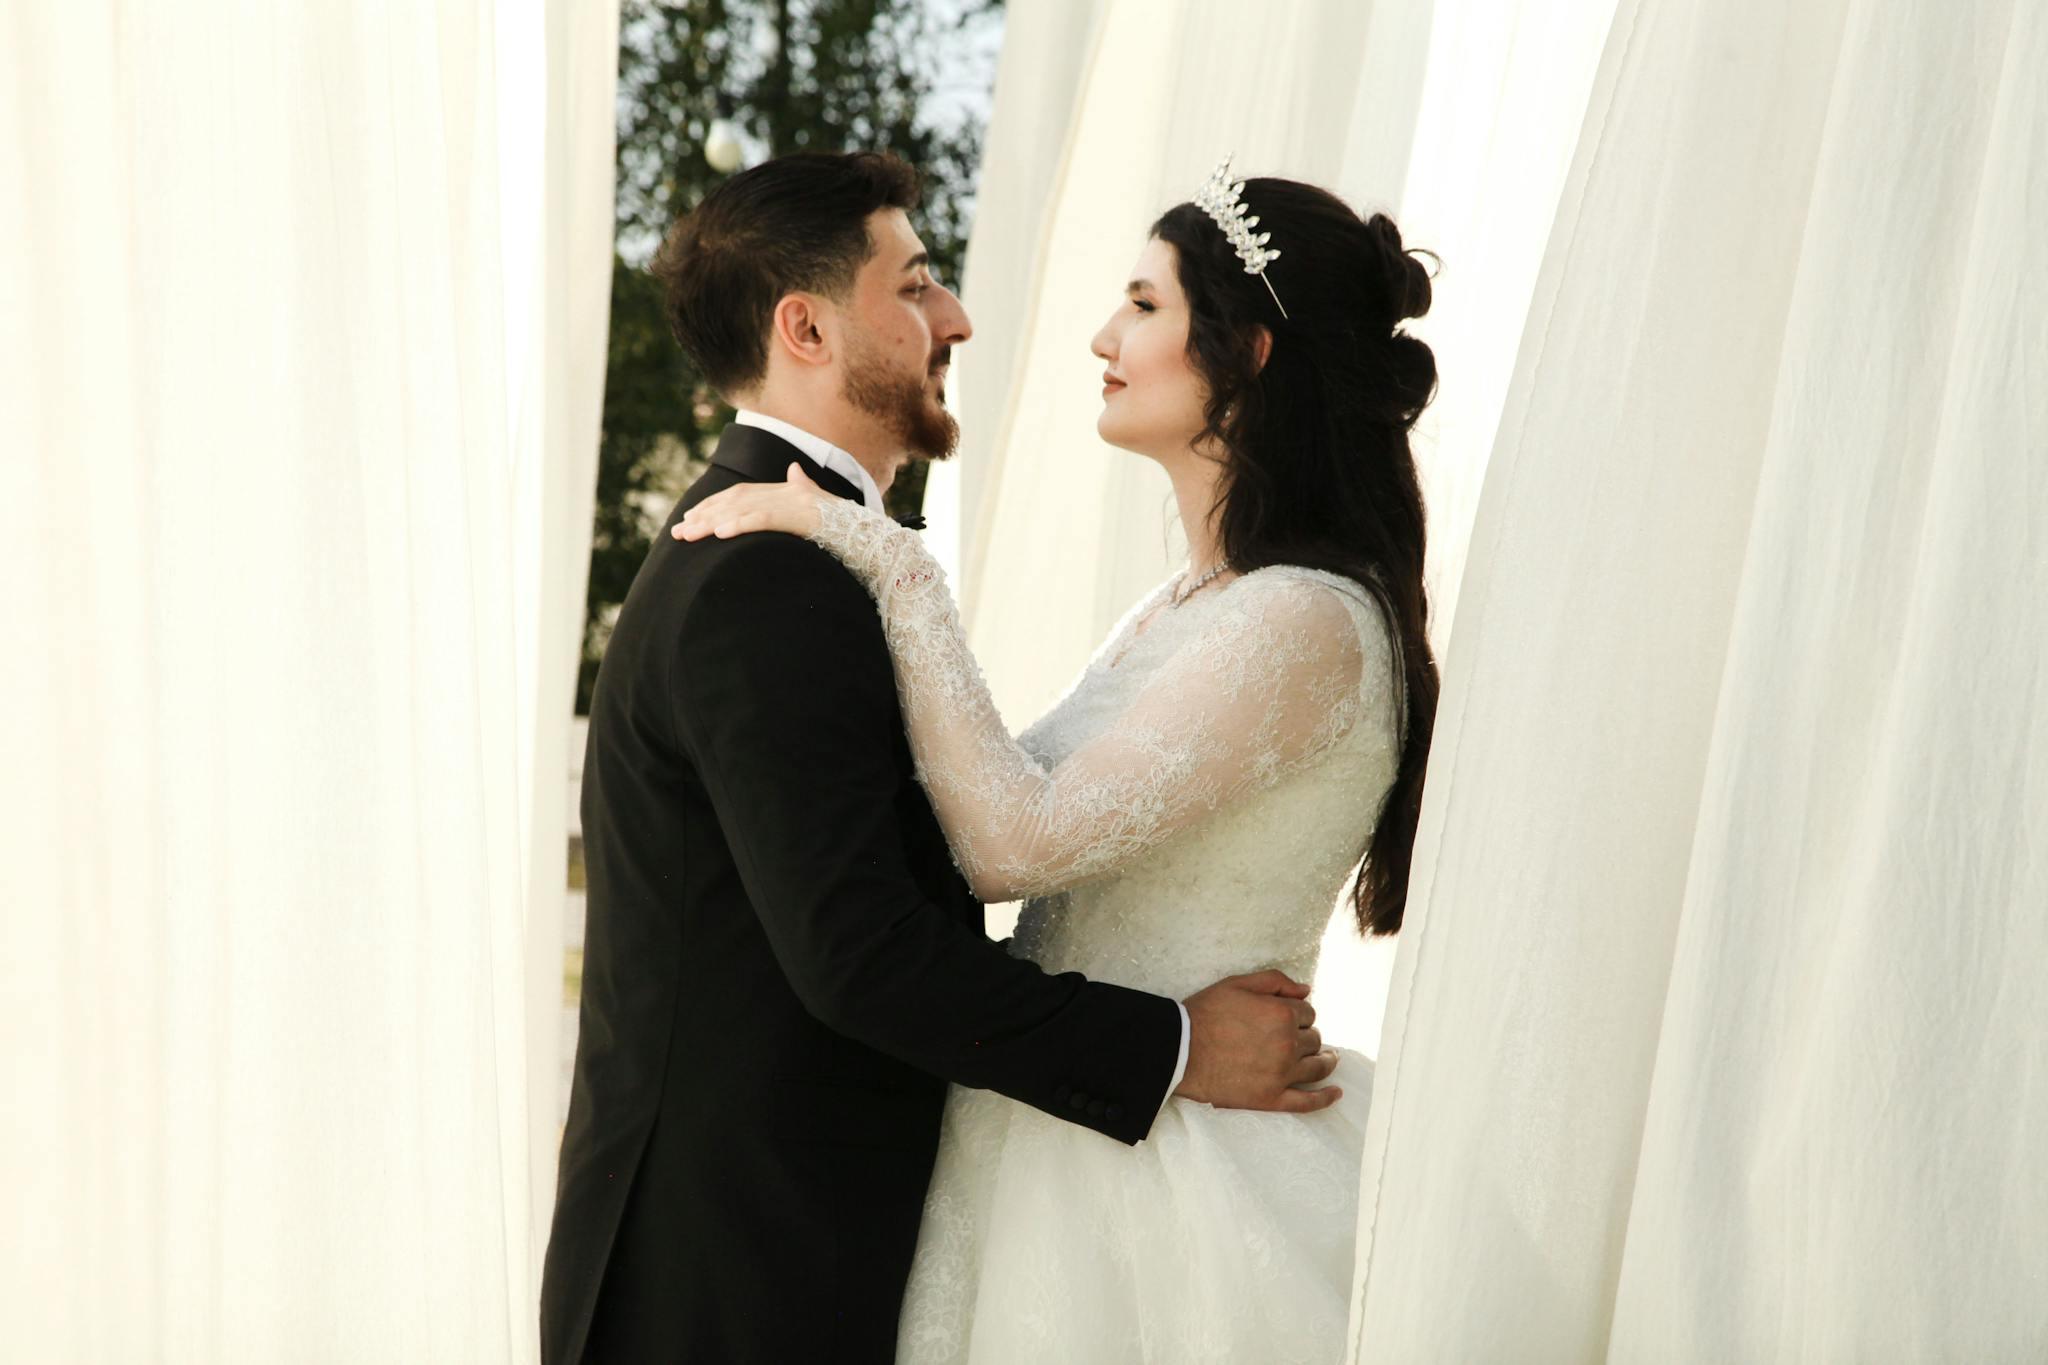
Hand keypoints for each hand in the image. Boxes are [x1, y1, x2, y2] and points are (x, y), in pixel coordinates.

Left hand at [672, 462, 830, 542]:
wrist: (857, 524)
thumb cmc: (835, 512)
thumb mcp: (812, 496)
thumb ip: (800, 483)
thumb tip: (795, 468)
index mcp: (775, 490)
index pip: (735, 495)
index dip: (711, 505)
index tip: (690, 517)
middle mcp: (775, 493)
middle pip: (730, 503)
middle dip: (701, 517)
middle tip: (678, 533)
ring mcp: (783, 504)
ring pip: (738, 511)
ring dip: (711, 523)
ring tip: (689, 535)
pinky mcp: (792, 516)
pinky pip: (760, 520)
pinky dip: (740, 525)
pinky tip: (720, 533)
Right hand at [1176, 970, 1341, 1114]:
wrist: (1178, 1050)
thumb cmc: (1204, 1014)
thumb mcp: (1237, 984)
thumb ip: (1275, 982)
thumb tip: (1307, 990)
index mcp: (1281, 1014)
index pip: (1307, 1012)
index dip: (1299, 1013)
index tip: (1288, 1017)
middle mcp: (1287, 1044)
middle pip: (1314, 1039)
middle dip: (1307, 1036)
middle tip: (1295, 1037)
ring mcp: (1281, 1074)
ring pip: (1317, 1067)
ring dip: (1325, 1061)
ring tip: (1327, 1059)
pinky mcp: (1270, 1099)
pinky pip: (1307, 1102)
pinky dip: (1324, 1098)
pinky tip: (1335, 1094)